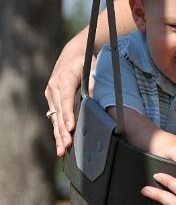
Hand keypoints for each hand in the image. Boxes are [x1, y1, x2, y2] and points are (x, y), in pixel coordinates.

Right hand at [45, 40, 86, 156]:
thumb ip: (92, 82)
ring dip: (59, 135)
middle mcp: (54, 88)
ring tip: (63, 150)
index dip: (68, 115)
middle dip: (64, 131)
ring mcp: (51, 95)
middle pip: (59, 113)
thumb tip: (95, 99)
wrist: (72, 54)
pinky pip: (54, 118)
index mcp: (64, 79)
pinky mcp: (51, 100)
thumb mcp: (92, 66)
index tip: (71, 128)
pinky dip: (58, 131)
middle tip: (68, 145)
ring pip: (55, 118)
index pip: (66, 100)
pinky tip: (60, 144)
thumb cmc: (86, 61)